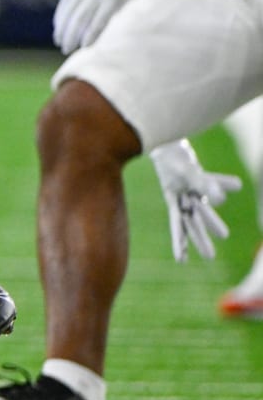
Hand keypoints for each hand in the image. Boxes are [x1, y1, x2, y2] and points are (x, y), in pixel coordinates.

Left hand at [40, 0, 152, 53]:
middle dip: (63, 32)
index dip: (60, 19)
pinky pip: (98, 20)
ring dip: (72, 36)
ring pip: (79, 20)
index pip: (64, 4)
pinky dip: (91, 34)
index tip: (57, 31)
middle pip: (69, 15)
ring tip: (69, 49)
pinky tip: (86, 45)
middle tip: (61, 44)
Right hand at [150, 139, 236, 261]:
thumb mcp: (190, 171)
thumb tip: (226, 198)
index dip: (180, 243)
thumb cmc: (171, 155)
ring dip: (212, 220)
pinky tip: (237, 186)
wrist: (163, 138)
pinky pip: (209, 184)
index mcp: (172, 198)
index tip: (181, 261)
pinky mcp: (196, 177)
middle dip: (200, 239)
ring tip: (224, 237)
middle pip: (191, 221)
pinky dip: (223, 184)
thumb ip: (207, 184)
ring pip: (201, 208)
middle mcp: (180, 196)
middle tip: (210, 258)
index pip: (177, 225)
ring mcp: (188, 188)